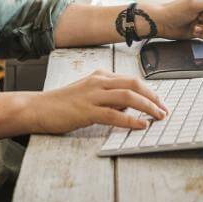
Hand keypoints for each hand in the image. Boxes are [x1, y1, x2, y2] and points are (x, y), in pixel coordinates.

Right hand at [26, 69, 167, 132]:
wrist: (38, 108)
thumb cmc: (63, 104)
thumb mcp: (88, 94)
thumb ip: (108, 97)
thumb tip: (129, 105)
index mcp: (100, 76)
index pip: (132, 80)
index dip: (150, 91)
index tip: (160, 102)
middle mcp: (99, 82)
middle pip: (134, 85)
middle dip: (153, 97)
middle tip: (164, 110)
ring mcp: (92, 95)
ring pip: (128, 97)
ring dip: (147, 107)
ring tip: (158, 117)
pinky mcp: (86, 110)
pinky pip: (114, 115)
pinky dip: (131, 120)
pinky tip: (141, 125)